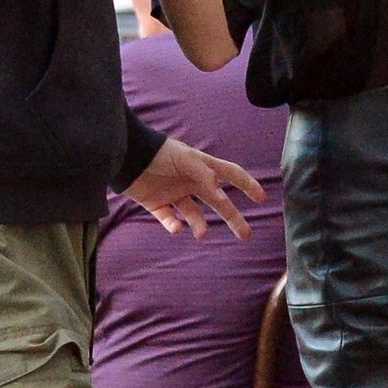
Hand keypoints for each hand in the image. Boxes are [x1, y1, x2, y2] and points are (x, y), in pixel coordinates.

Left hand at [125, 136, 265, 239]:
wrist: (125, 156)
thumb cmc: (158, 152)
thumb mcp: (185, 159)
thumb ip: (204, 175)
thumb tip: (222, 194)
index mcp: (202, 167)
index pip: (231, 174)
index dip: (247, 185)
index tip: (261, 198)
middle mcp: (191, 181)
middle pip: (218, 202)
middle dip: (232, 217)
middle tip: (245, 234)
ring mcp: (174, 193)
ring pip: (193, 214)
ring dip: (199, 224)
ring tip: (200, 234)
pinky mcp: (156, 204)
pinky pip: (169, 219)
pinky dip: (173, 225)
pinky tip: (175, 227)